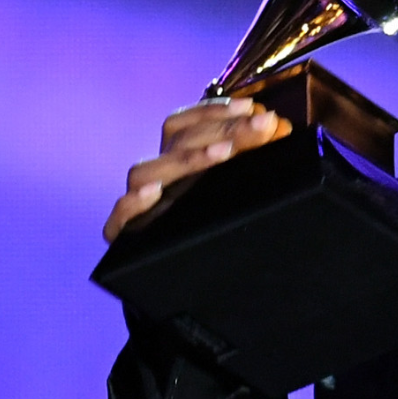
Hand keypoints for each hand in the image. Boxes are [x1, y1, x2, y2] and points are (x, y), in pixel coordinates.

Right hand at [102, 98, 291, 242]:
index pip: (183, 124)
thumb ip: (252, 158)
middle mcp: (156, 177)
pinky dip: (133, 204)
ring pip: (144, 173)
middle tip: (262, 127)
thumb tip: (279, 128)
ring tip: (224, 153)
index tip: (253, 109)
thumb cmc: (218, 230)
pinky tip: (153, 193)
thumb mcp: (238, 190)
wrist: (190, 289)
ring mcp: (139, 206)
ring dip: (186, 159)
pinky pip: (119, 219)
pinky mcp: (126, 237)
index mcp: (175, 161)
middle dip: (223, 130)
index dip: (215, 111)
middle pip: (176, 143)